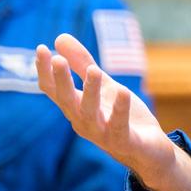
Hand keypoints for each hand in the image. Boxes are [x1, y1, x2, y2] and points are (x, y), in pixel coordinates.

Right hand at [37, 33, 190, 190]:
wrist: (149, 152)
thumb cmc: (122, 118)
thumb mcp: (104, 87)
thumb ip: (82, 64)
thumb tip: (59, 38)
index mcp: (76, 108)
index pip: (54, 90)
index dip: (45, 71)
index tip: (40, 48)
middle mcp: (84, 122)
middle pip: (67, 101)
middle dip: (61, 81)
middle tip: (57, 59)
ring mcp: (102, 134)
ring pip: (90, 114)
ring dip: (90, 92)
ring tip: (94, 70)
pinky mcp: (124, 142)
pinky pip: (119, 127)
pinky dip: (120, 110)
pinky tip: (123, 91)